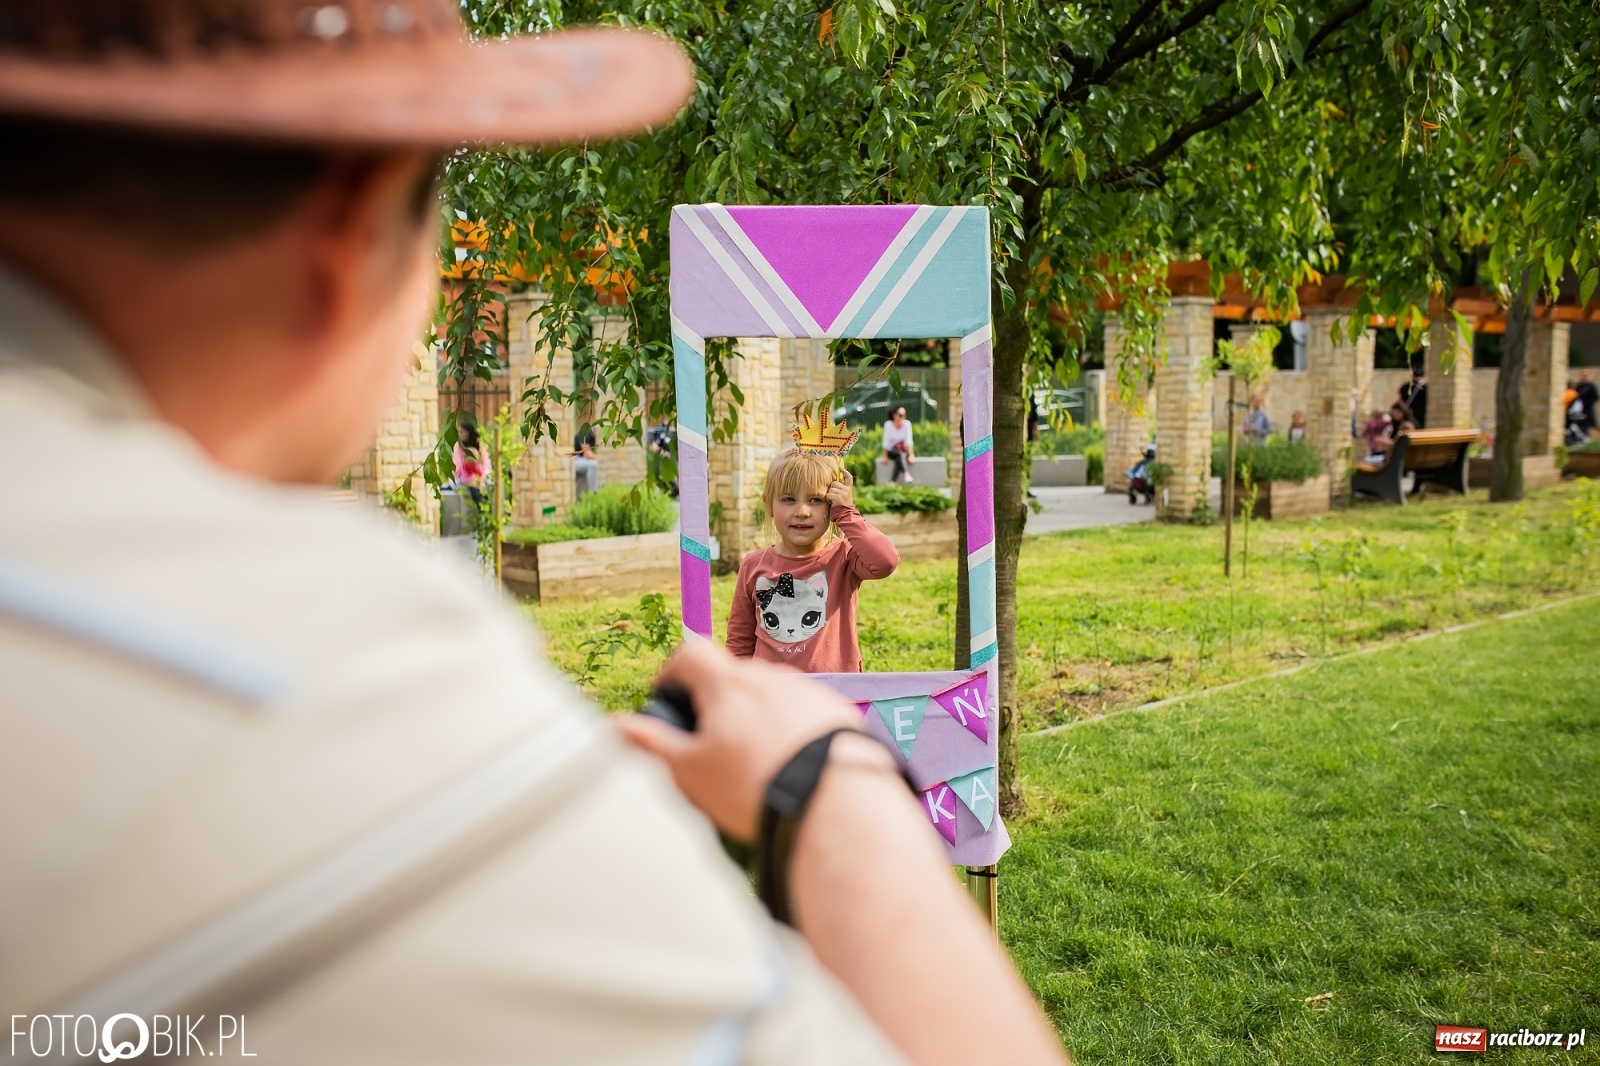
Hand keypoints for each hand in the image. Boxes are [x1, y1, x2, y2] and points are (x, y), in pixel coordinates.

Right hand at [616, 639, 864, 839]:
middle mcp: (770, 676)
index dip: (672, 673)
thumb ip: (650, 745)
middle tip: (712, 746)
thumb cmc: (757, 788)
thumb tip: (613, 726)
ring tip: (757, 765)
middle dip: (717, 705)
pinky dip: (793, 732)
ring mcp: (808, 692)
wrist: (838, 806)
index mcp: (728, 684)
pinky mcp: (839, 713)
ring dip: (757, 718)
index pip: (689, 654)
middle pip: (732, 678)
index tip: (669, 700)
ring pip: (770, 696)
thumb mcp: (690, 772)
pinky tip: (793, 768)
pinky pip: (805, 714)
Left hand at [826, 469, 853, 511]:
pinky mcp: (839, 497)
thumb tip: (833, 483)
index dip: (844, 472)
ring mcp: (843, 493)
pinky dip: (828, 499)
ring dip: (830, 495)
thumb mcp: (844, 497)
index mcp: (849, 489)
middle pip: (834, 483)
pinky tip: (832, 503)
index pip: (848, 478)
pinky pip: (829, 494)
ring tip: (833, 501)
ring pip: (831, 489)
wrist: (846, 516)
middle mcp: (847, 490)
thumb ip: (840, 490)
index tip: (840, 468)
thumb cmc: (842, 508)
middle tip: (834, 497)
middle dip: (832, 489)